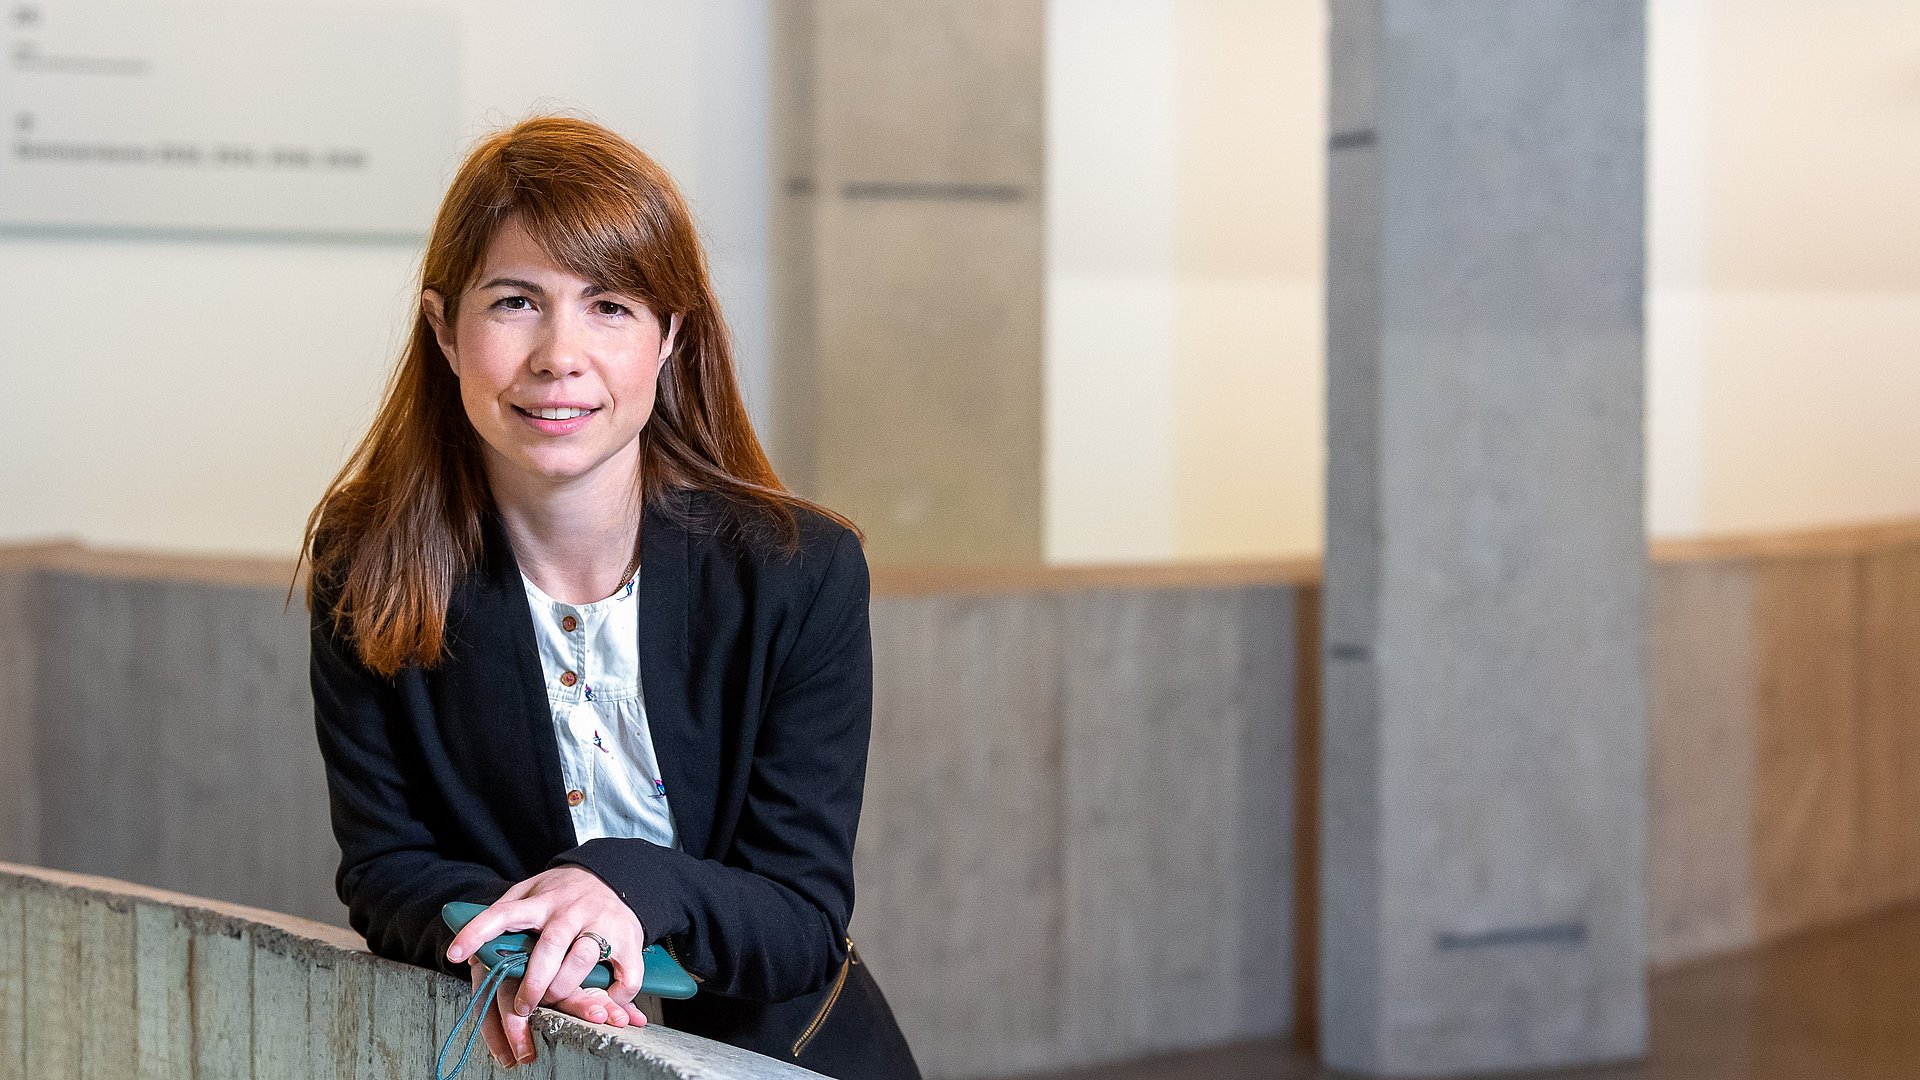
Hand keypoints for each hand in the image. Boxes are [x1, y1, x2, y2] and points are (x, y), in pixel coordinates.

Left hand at [448, 867, 647, 1065]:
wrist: (617, 876)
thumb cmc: (564, 893)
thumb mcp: (531, 891)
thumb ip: (504, 915)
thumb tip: (469, 953)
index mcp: (540, 901)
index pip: (502, 913)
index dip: (476, 932)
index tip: (455, 954)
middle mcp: (570, 910)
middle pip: (548, 948)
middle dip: (533, 984)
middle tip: (523, 1007)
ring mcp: (601, 923)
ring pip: (582, 959)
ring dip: (565, 988)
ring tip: (555, 999)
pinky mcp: (629, 939)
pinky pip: (626, 975)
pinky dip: (617, 995)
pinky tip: (606, 999)